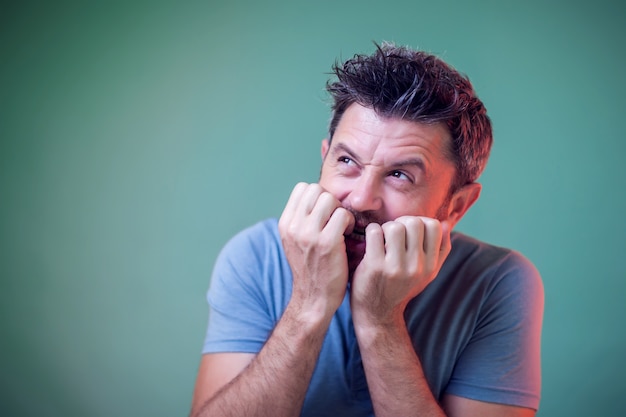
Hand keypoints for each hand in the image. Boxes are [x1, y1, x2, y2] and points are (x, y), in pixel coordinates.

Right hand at [278, 182, 354, 317]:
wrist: (313, 298)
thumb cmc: (311, 268)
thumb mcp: (295, 241)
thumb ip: (301, 219)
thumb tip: (316, 197)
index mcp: (285, 223)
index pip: (302, 188)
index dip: (318, 196)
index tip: (324, 214)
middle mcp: (293, 226)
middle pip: (316, 189)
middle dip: (330, 201)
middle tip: (335, 220)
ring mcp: (309, 234)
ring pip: (329, 198)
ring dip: (340, 210)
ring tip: (341, 227)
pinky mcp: (327, 243)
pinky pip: (343, 214)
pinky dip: (349, 222)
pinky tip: (347, 236)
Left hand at [350, 216, 450, 325]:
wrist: (378, 313)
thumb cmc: (401, 288)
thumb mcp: (427, 274)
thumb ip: (440, 250)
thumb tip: (446, 222)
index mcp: (430, 266)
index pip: (434, 226)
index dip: (420, 221)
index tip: (409, 231)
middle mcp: (416, 267)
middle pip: (414, 223)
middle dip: (401, 222)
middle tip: (392, 232)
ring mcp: (395, 267)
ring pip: (395, 227)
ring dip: (385, 227)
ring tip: (382, 237)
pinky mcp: (375, 267)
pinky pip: (375, 232)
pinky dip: (371, 231)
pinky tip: (371, 240)